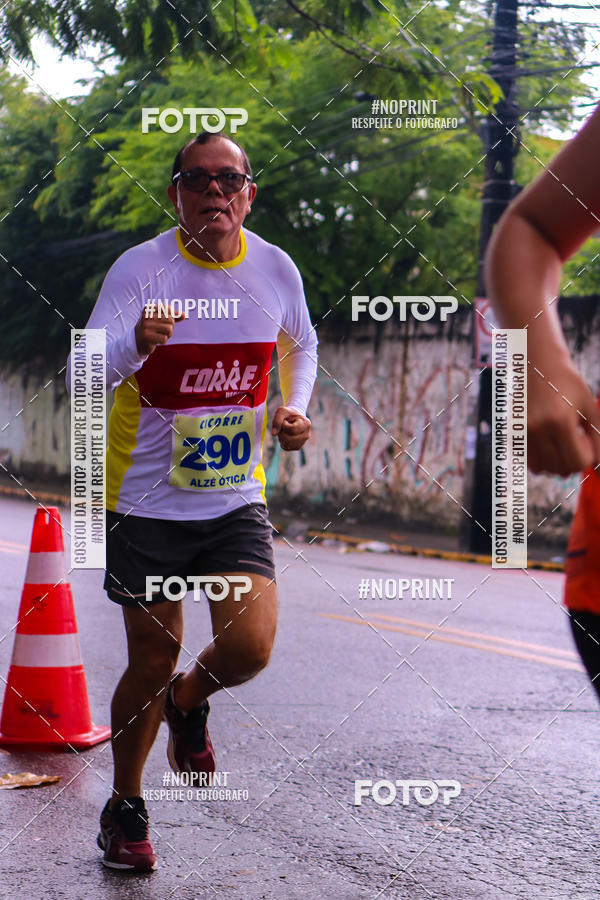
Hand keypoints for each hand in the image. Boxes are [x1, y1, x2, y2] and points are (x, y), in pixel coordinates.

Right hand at [135, 303, 185, 355]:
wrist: (137, 340)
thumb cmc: (152, 328)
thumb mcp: (161, 319)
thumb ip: (173, 316)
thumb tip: (184, 314)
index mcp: (149, 308)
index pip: (168, 309)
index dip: (170, 317)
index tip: (162, 321)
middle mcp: (146, 316)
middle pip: (171, 320)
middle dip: (170, 327)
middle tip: (160, 330)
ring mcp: (146, 326)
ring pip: (169, 330)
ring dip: (167, 335)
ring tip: (159, 335)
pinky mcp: (147, 337)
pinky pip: (164, 339)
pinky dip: (163, 341)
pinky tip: (156, 340)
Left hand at [271, 406, 310, 450]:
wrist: (294, 418)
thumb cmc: (288, 413)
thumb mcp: (281, 411)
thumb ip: (277, 420)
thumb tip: (274, 434)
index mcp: (306, 424)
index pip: (292, 429)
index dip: (284, 425)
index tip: (285, 420)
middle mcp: (307, 434)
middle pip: (289, 438)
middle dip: (281, 432)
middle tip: (283, 425)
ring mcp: (303, 442)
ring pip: (287, 444)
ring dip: (281, 437)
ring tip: (284, 430)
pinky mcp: (297, 447)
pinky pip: (286, 447)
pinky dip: (282, 441)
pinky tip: (285, 435)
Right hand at [527, 360, 599, 475]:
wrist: (536, 365)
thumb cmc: (567, 384)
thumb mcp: (589, 408)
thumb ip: (598, 439)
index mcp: (559, 420)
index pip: (577, 462)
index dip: (587, 457)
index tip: (585, 442)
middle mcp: (537, 428)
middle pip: (560, 469)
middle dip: (572, 461)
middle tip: (574, 441)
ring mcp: (522, 432)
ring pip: (544, 469)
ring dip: (557, 462)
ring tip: (560, 441)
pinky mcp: (512, 434)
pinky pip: (530, 462)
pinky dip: (542, 459)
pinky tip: (547, 442)